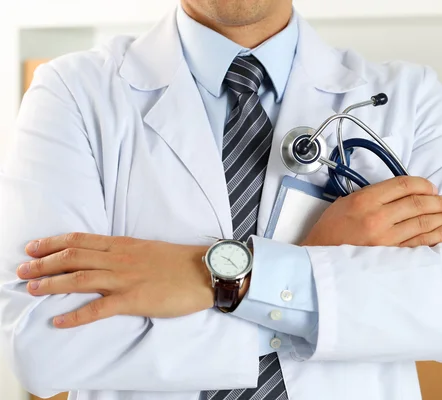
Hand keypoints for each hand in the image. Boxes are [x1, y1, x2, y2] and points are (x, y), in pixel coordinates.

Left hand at [16, 233, 220, 327]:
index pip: (80, 240)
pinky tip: (59, 321)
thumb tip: (107, 257)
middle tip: (21, 270)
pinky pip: (99, 308)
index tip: (32, 247)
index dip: (53, 243)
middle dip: (43, 263)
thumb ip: (126, 252)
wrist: (206, 272)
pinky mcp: (134, 300)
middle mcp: (120, 259)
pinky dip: (76, 316)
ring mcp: (126, 279)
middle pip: (73, 257)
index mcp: (124, 245)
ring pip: (80, 279)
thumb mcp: (150, 249)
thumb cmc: (181, 262)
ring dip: (52, 284)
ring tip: (31, 289)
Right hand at [301, 176, 441, 247]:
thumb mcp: (345, 202)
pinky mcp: (389, 256)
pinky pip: (419, 244)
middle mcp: (377, 217)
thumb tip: (402, 193)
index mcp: (365, 200)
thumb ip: (372, 195)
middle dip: (439, 202)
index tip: (432, 188)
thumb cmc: (330, 231)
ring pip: (422, 224)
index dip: (423, 184)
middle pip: (417, 204)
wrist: (317, 258)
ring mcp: (385, 239)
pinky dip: (436, 237)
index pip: (403, 185)